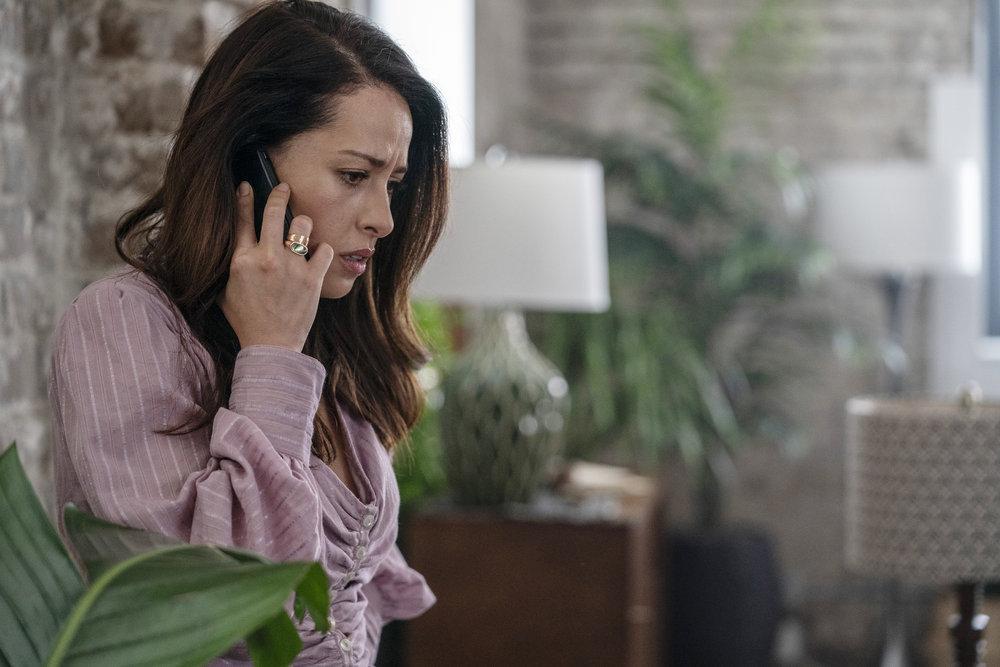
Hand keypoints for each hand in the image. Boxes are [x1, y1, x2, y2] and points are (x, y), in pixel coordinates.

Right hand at [218, 181, 335, 352]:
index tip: (248, 185)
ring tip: (303, 231)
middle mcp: (266, 259)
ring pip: (303, 226)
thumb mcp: (225, 291)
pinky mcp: (312, 278)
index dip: (244, 199)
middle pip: (274, 212)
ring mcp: (291, 268)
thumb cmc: (246, 319)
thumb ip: (229, 266)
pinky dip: (323, 251)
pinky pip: (325, 249)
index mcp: (242, 261)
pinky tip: (318, 256)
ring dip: (304, 225)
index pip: (242, 220)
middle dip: (280, 194)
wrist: (270, 345)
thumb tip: (225, 248)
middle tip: (284, 188)